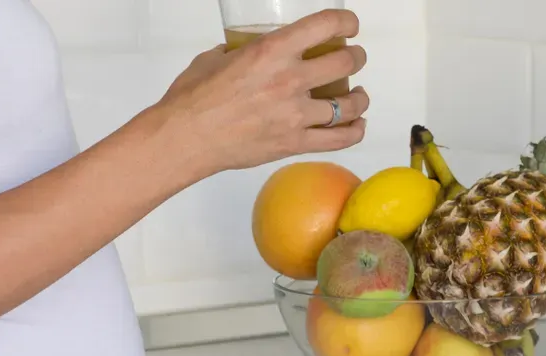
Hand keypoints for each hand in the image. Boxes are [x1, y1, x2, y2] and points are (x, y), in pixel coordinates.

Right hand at [151, 9, 369, 173]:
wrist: (185, 138)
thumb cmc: (193, 97)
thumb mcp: (216, 58)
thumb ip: (240, 52)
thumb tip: (248, 52)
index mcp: (272, 51)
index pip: (325, 25)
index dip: (346, 22)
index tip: (349, 26)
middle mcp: (290, 80)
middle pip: (346, 63)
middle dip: (356, 57)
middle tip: (353, 58)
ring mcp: (295, 115)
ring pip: (348, 105)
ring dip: (360, 97)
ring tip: (359, 95)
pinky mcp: (294, 143)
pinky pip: (338, 139)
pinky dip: (354, 131)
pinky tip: (357, 125)